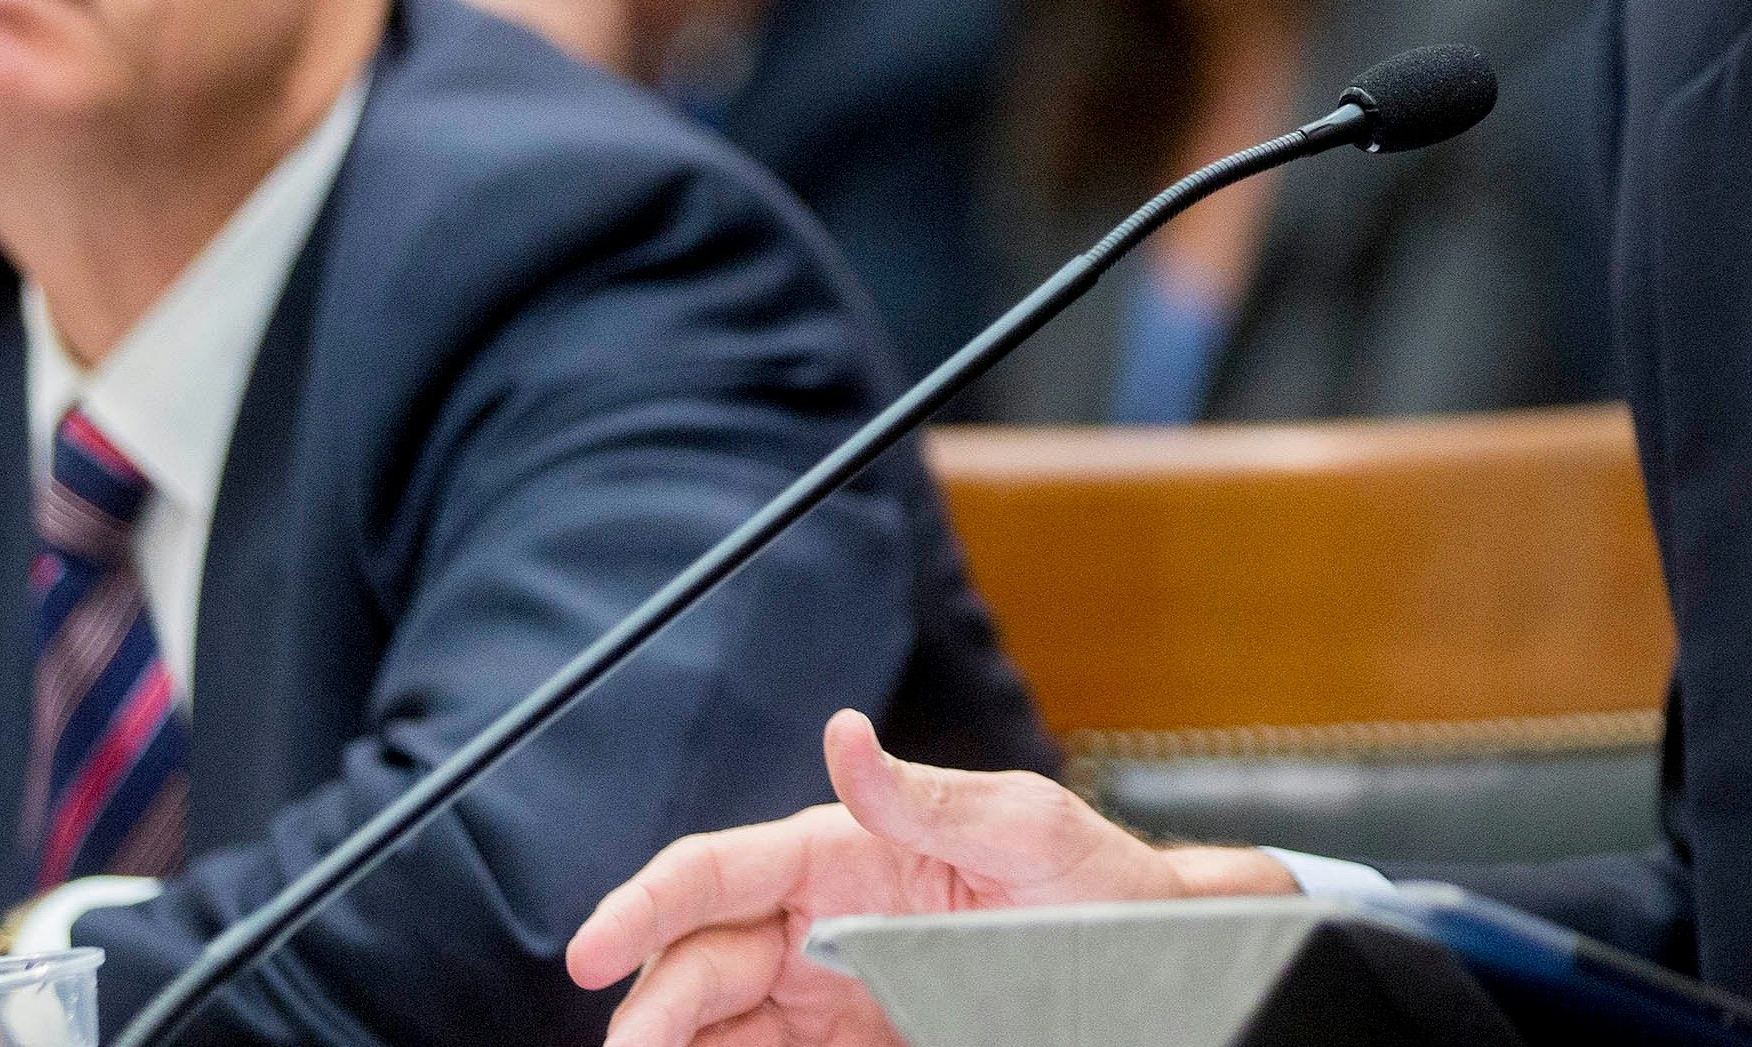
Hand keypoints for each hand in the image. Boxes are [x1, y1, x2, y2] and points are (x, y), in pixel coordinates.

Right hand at [566, 709, 1289, 1046]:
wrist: (1163, 963)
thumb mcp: (1028, 830)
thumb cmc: (1099, 884)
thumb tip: (843, 735)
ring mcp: (833, 990)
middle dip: (650, 1008)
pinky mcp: (854, 1042)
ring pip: (715, 1021)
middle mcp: (823, 921)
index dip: (641, 905)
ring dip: (672, 1046)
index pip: (716, 872)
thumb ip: (926, 795)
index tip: (587, 953)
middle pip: (699, 961)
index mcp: (846, 851)